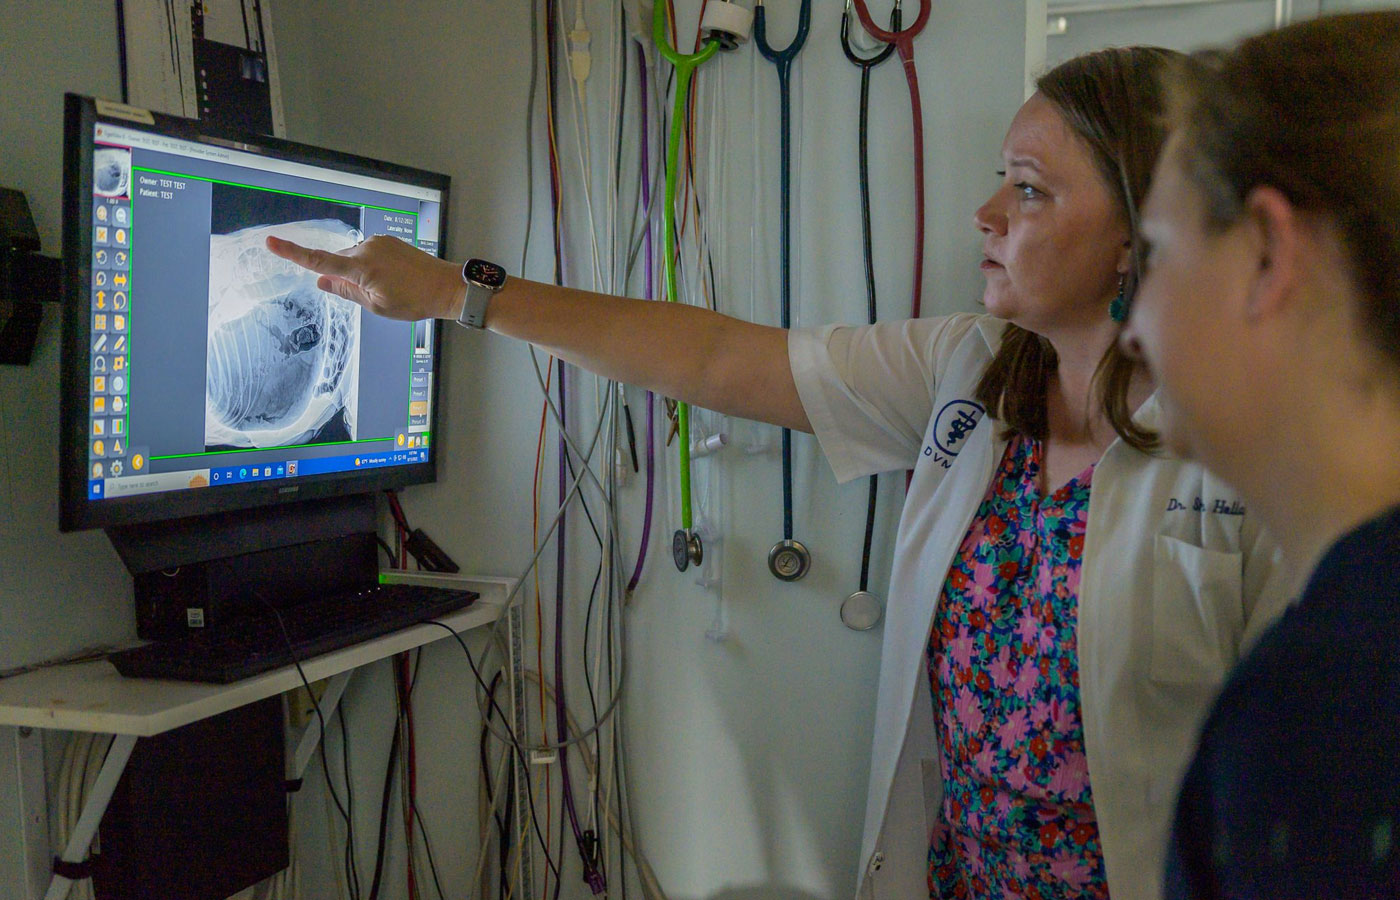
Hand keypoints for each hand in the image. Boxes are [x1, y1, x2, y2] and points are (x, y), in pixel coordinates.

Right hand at [265, 234, 464, 321]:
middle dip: (344, 278)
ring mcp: (378, 242)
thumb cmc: (414, 301)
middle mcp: (366, 249)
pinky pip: (367, 253)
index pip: (319, 261)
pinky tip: (391, 278)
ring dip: (360, 273)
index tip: (272, 242)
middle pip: (339, 262)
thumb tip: (322, 282)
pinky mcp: (387, 241)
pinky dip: (371, 266)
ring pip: (353, 259)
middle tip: (374, 296)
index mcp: (361, 268)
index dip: (293, 253)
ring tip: (389, 288)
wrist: (446, 286)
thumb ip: (346, 292)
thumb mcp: (377, 306)